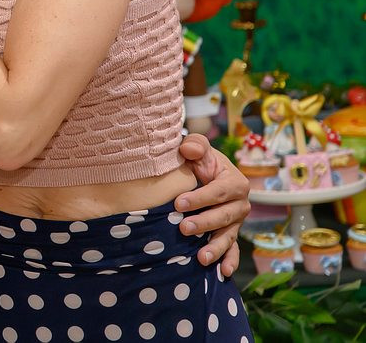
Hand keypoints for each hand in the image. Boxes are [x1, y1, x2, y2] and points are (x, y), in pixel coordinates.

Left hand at [175, 134, 248, 275]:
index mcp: (235, 182)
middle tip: (183, 228)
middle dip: (204, 223)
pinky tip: (222, 272)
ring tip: (200, 257)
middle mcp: (240, 204)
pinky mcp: (230, 233)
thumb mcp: (199, 148)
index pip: (217, 192)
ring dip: (215, 247)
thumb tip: (188, 149)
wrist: (204, 173)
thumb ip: (196, 144)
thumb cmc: (200, 160)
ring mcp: (237, 221)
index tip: (178, 203)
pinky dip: (228, 260)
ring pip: (228, 236)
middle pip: (223, 216)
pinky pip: (232, 249)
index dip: (199, 198)